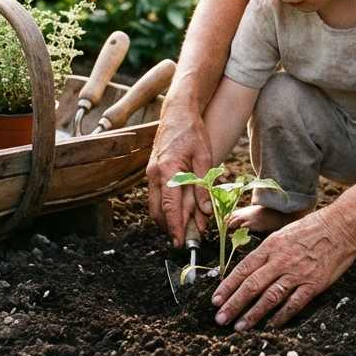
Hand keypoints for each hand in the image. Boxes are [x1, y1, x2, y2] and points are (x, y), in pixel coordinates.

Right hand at [146, 100, 213, 247]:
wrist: (177, 112)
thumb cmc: (193, 132)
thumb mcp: (204, 158)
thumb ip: (203, 186)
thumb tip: (205, 212)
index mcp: (168, 169)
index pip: (170, 207)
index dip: (176, 228)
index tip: (181, 244)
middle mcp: (154, 174)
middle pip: (158, 212)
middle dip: (172, 228)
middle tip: (191, 238)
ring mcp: (150, 174)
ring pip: (156, 207)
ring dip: (171, 219)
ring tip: (192, 225)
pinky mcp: (152, 173)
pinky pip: (158, 197)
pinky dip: (169, 207)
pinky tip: (186, 209)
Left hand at [211, 205, 355, 330]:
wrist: (342, 226)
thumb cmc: (312, 228)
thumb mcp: (283, 233)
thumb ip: (267, 252)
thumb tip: (249, 269)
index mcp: (271, 246)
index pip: (243, 269)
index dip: (228, 286)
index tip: (216, 300)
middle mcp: (281, 260)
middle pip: (251, 285)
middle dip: (233, 304)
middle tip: (221, 319)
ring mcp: (298, 273)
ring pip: (270, 297)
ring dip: (253, 314)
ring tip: (240, 326)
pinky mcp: (314, 283)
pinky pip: (294, 303)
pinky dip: (282, 315)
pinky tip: (271, 325)